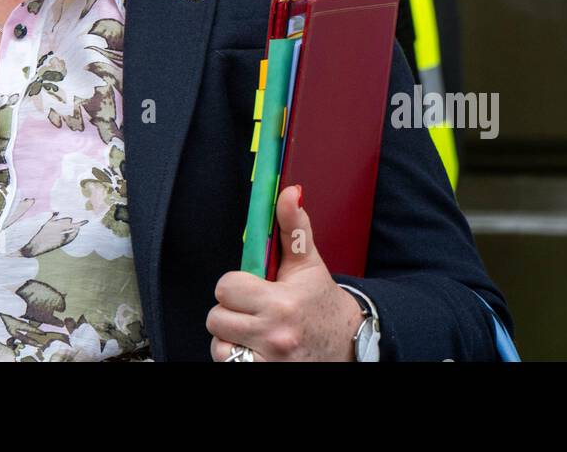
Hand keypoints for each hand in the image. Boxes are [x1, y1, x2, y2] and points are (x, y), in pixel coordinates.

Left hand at [207, 184, 363, 360]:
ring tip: (254, 331)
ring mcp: (269, 362)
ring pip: (219, 345)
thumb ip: (293, 226)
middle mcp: (275, 336)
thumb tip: (289, 192)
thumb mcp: (308, 264)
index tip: (253, 287)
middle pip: (217, 317)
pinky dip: (237, 358)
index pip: (226, 287)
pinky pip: (228, 365)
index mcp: (282, 303)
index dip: (236, 285)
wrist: (349, 345)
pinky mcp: (266, 375)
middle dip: (231, 311)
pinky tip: (255, 349)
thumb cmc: (323, 304)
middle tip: (254, 310)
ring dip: (232, 338)